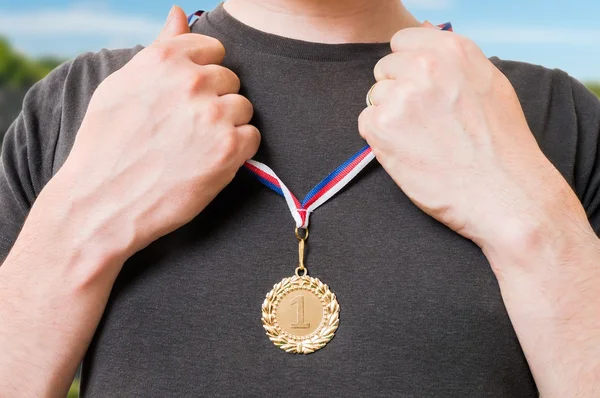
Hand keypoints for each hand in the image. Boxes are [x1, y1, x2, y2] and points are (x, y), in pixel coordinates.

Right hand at [54, 6, 259, 254]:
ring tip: (196, 146)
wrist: (103, 201)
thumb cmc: (107, 144)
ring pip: (243, 108)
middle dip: (215, 101)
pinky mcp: (229, 148)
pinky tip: (208, 161)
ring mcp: (214, 114)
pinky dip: (237, 150)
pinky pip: (252, 137)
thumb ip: (159, 47)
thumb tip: (179, 14)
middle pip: (231, 80)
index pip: (214, 49)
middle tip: (188, 129)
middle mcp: (193, 81)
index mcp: (166, 59)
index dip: (204, 75)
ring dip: (228, 126)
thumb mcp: (122, 85)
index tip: (190, 98)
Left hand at [358, 24, 587, 251]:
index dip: (407, 67)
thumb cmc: (501, 146)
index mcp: (452, 50)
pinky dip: (381, 139)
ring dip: (390, 117)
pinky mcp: (382, 127)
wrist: (504, 194)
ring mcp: (401, 96)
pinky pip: (366, 122)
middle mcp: (424, 66)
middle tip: (424, 122)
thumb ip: (452, 61)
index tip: (419, 88)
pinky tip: (410, 152)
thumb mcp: (489, 85)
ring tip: (422, 140)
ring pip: (375, 98)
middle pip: (385, 69)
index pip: (402, 42)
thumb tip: (424, 38)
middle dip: (398, 92)